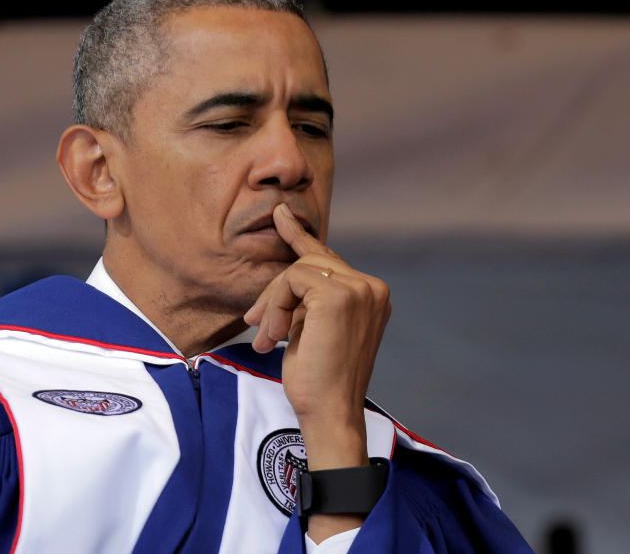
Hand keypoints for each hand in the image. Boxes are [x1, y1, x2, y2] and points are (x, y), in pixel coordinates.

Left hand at [243, 203, 391, 470]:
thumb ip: (311, 298)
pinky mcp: (339, 295)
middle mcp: (372, 287)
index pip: (329, 259)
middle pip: (310, 263)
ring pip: (297, 271)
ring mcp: (360, 289)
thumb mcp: (314, 329)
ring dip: (273, 305)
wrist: (330, 413)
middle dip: (276, 292)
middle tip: (257, 323)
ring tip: (268, 339)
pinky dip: (275, 306)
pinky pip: (291, 280)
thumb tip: (289, 274)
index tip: (279, 215)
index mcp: (372, 295)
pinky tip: (275, 337)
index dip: (299, 236)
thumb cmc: (319, 380)